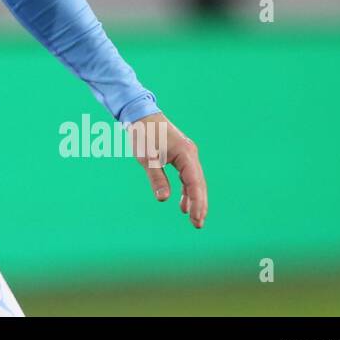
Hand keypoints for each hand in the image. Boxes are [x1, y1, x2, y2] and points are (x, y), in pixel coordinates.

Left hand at [128, 112, 206, 228]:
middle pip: (199, 183)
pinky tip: (183, 205)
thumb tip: (163, 199)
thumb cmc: (143, 134)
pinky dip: (186, 190)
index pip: (195, 182)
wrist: (139, 114)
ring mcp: (187, 154)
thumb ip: (156, 178)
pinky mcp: (180, 155)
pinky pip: (187, 176)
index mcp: (186, 154)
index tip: (196, 219)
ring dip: (194, 199)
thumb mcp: (147, 158)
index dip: (197, 202)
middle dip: (200, 204)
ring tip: (194, 219)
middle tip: (197, 225)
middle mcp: (190, 154)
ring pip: (194, 181)